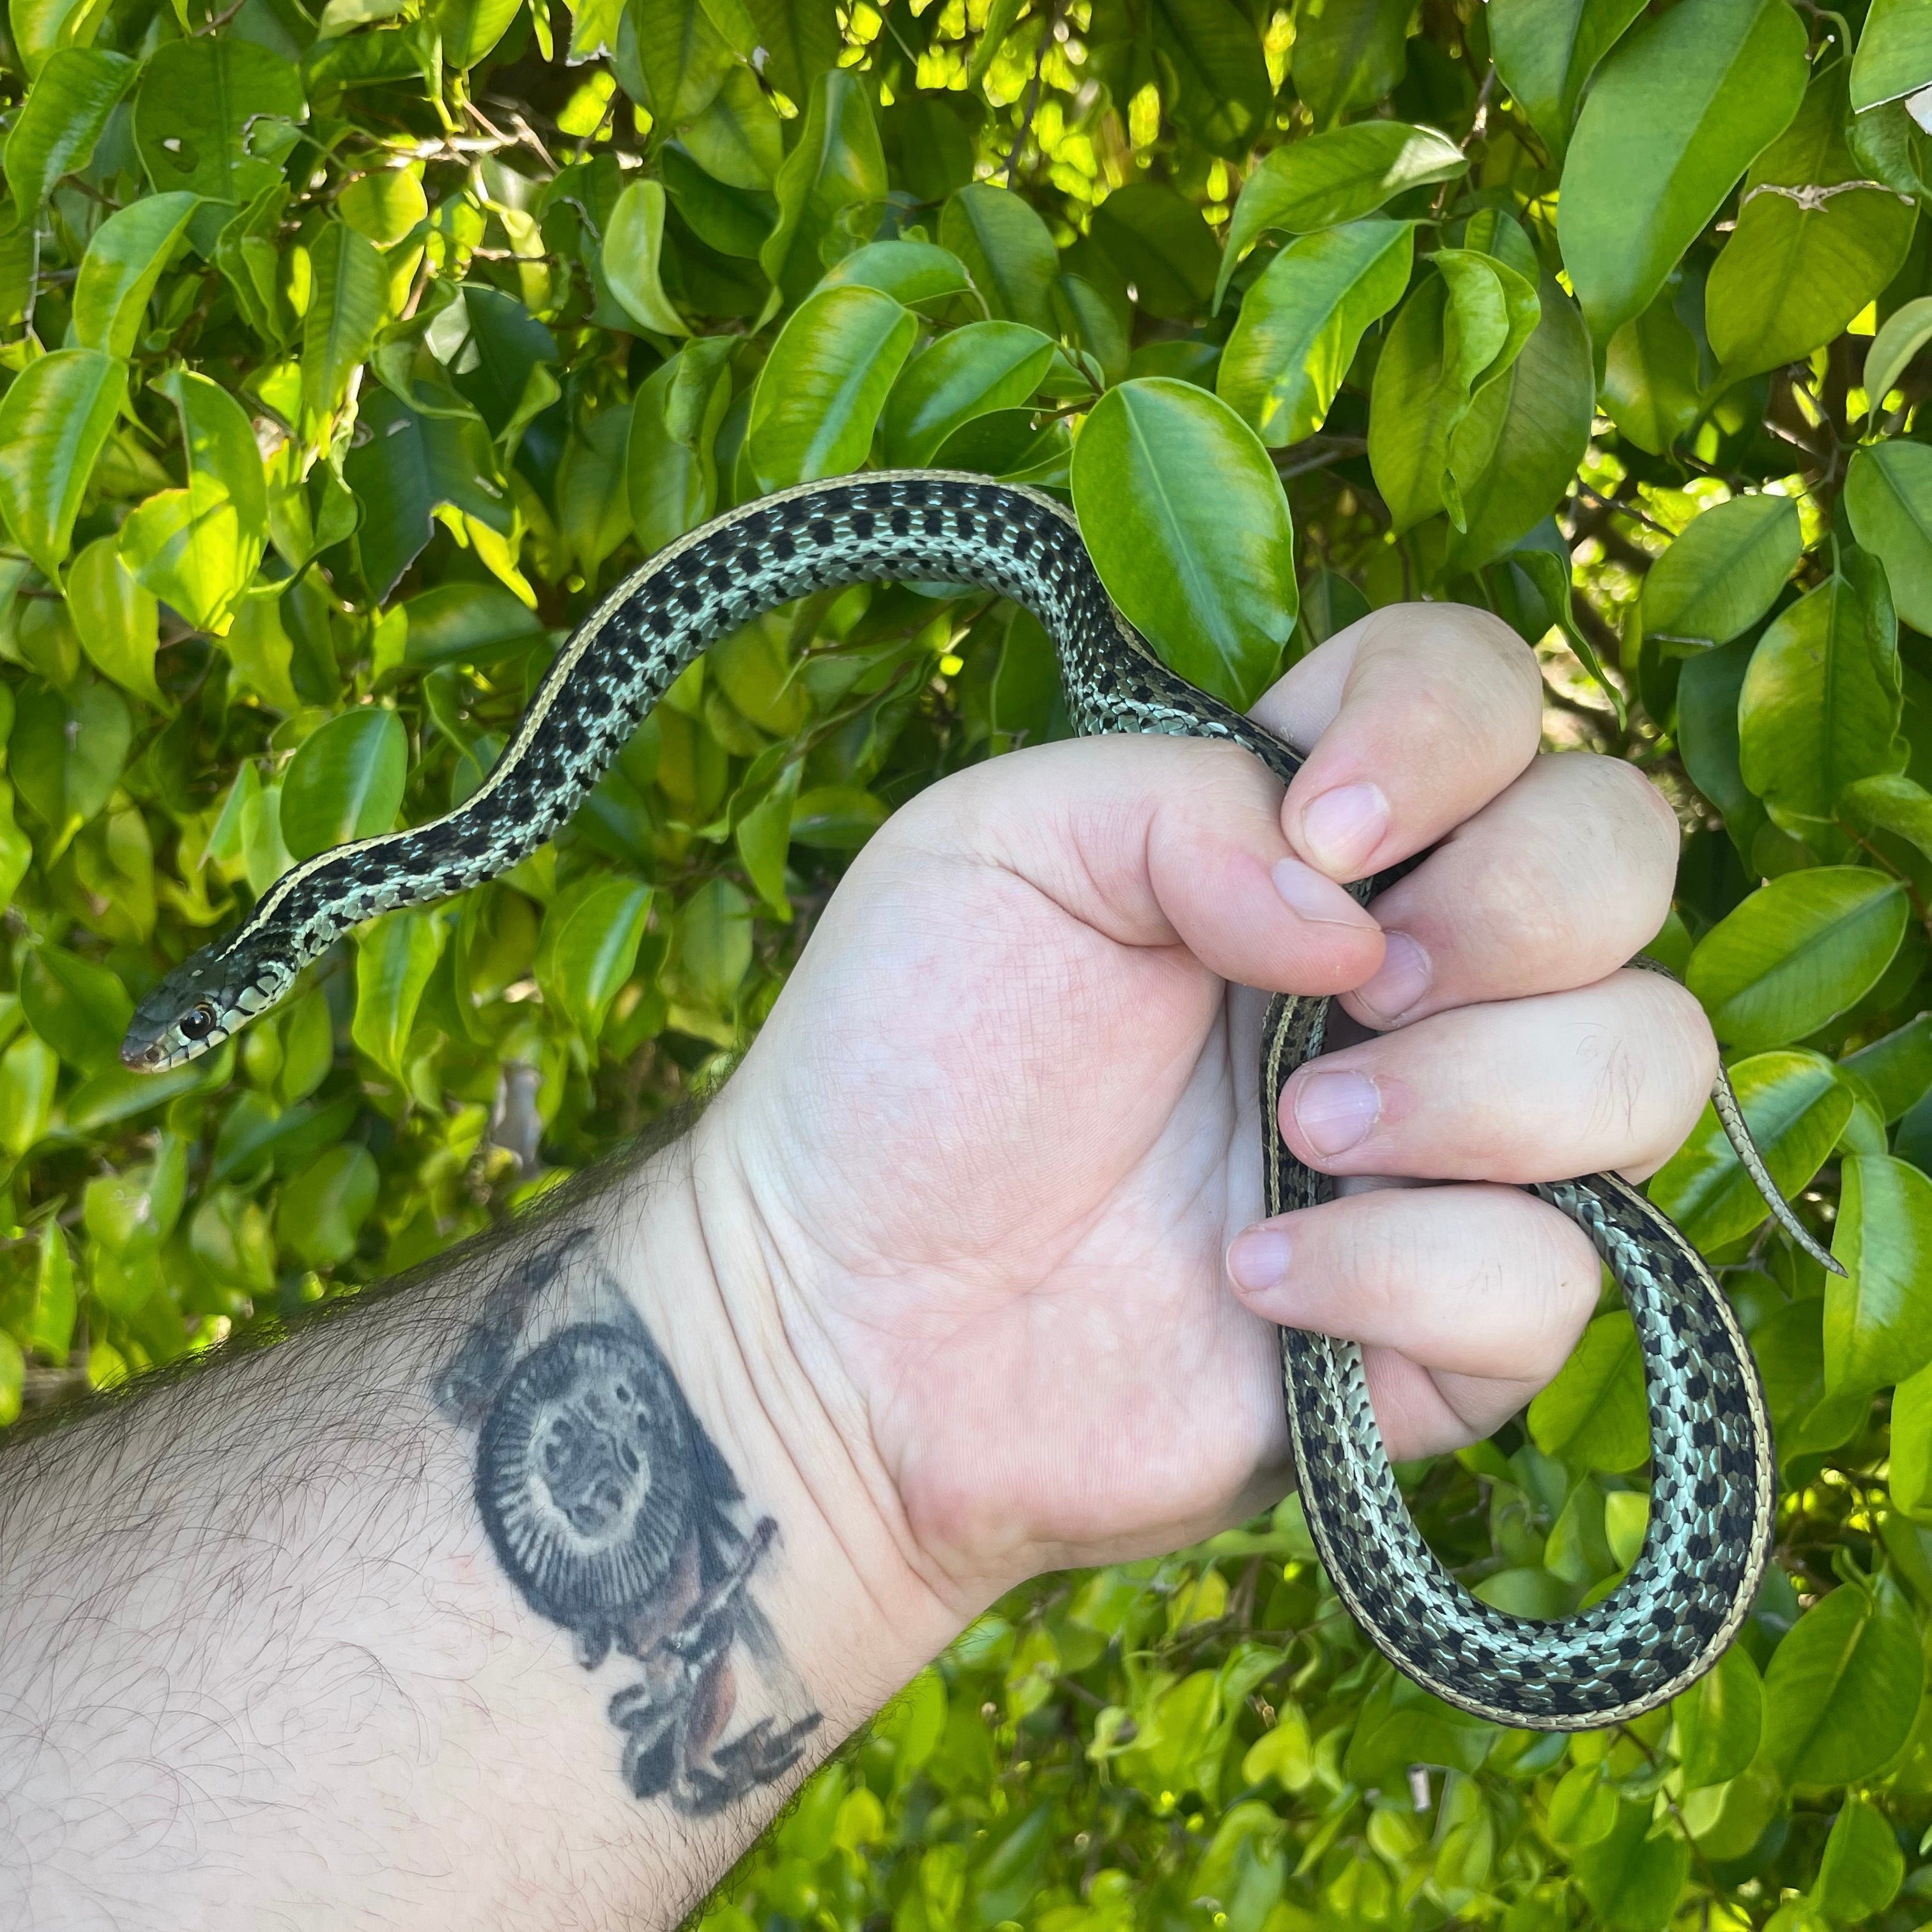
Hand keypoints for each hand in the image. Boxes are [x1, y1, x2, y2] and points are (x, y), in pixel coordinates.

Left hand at [693, 603, 1709, 1626]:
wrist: (852, 1315)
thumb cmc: (905, 1059)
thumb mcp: (996, 849)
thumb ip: (1186, 795)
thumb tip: (1357, 914)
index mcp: (1305, 833)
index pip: (1489, 694)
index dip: (1450, 735)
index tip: (1326, 831)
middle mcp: (1408, 967)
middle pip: (1621, 854)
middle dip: (1508, 911)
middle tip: (1348, 992)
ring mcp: (1450, 1144)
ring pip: (1650, 1061)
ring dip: (1481, 1091)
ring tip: (1294, 1140)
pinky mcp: (1450, 1319)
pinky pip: (1561, 1276)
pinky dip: (1407, 1271)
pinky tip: (1254, 1280)